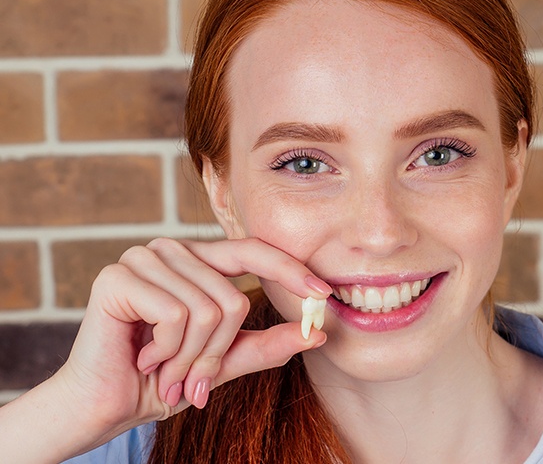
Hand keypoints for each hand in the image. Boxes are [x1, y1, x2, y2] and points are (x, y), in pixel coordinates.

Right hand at [51, 237, 330, 450]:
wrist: (104, 405)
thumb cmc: (163, 379)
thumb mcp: (224, 362)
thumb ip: (267, 344)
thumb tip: (318, 333)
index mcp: (198, 261)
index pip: (254, 251)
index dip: (290, 269)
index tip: (324, 294)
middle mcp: (173, 250)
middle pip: (233, 297)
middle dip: (216, 353)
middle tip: (191, 379)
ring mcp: (145, 258)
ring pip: (208, 309)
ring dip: (189, 358)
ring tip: (164, 369)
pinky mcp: (119, 275)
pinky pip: (176, 314)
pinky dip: (167, 350)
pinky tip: (144, 356)